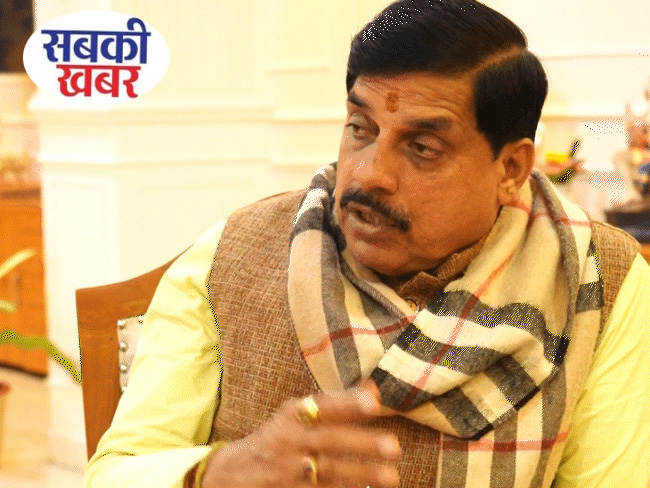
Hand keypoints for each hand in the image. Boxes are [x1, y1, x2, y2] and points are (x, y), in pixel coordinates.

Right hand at [201, 383, 400, 487]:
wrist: (233, 474)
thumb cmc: (279, 437)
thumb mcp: (299, 414)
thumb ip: (337, 403)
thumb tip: (374, 388)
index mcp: (291, 414)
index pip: (323, 406)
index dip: (348, 403)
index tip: (373, 403)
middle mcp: (288, 440)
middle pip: (329, 441)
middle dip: (362, 444)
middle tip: (394, 447)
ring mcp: (287, 471)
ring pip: (328, 473)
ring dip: (361, 475)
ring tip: (391, 478)